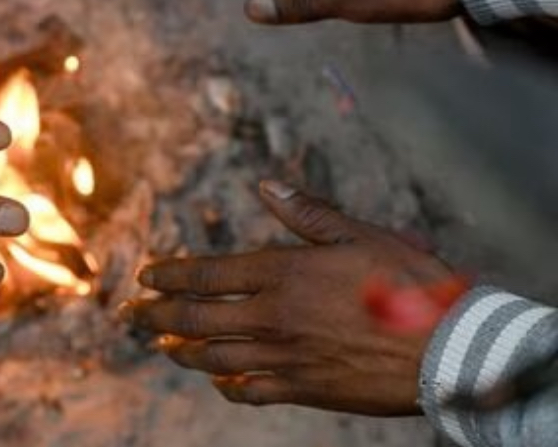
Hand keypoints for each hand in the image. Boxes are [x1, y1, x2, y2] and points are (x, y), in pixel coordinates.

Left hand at [126, 181, 464, 415]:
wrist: (448, 350)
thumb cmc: (410, 285)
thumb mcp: (358, 235)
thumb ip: (306, 214)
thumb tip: (266, 186)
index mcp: (281, 273)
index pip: (204, 274)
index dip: (169, 275)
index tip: (145, 276)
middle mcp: (272, 317)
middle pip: (194, 318)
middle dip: (154, 315)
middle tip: (129, 314)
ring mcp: (284, 357)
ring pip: (212, 358)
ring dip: (181, 350)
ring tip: (162, 345)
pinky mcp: (302, 389)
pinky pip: (249, 392)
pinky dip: (226, 386)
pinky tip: (217, 380)